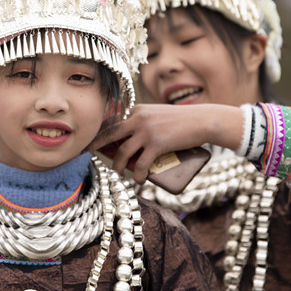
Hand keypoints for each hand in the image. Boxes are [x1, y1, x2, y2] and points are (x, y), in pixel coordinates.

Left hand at [88, 103, 240, 183]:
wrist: (202, 120)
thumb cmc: (181, 119)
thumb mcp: (157, 113)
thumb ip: (144, 120)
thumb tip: (132, 137)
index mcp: (136, 110)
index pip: (112, 122)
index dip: (101, 133)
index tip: (93, 142)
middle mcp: (138, 118)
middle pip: (110, 134)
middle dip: (97, 145)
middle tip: (88, 153)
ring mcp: (147, 131)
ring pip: (123, 152)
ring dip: (118, 166)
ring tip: (118, 173)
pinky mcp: (157, 144)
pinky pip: (141, 164)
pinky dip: (137, 174)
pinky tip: (137, 180)